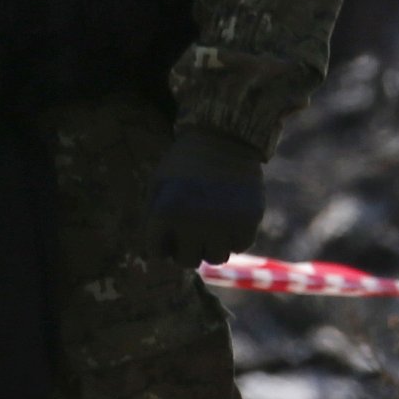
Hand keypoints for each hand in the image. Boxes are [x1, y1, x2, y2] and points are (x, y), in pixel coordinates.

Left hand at [148, 127, 266, 266]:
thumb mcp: (157, 184)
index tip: (169, 226)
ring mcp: (223, 222)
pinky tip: (230, 214)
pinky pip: (239, 246)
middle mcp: (193, 221)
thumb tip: (150, 258)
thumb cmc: (184, 163)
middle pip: (187, 262)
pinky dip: (234, 236)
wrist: (224, 136)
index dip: (162, 241)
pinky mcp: (249, 220)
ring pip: (216, 258)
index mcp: (165, 211)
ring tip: (211, 222)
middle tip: (192, 226)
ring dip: (212, 245)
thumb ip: (150, 219)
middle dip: (187, 247)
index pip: (157, 253)